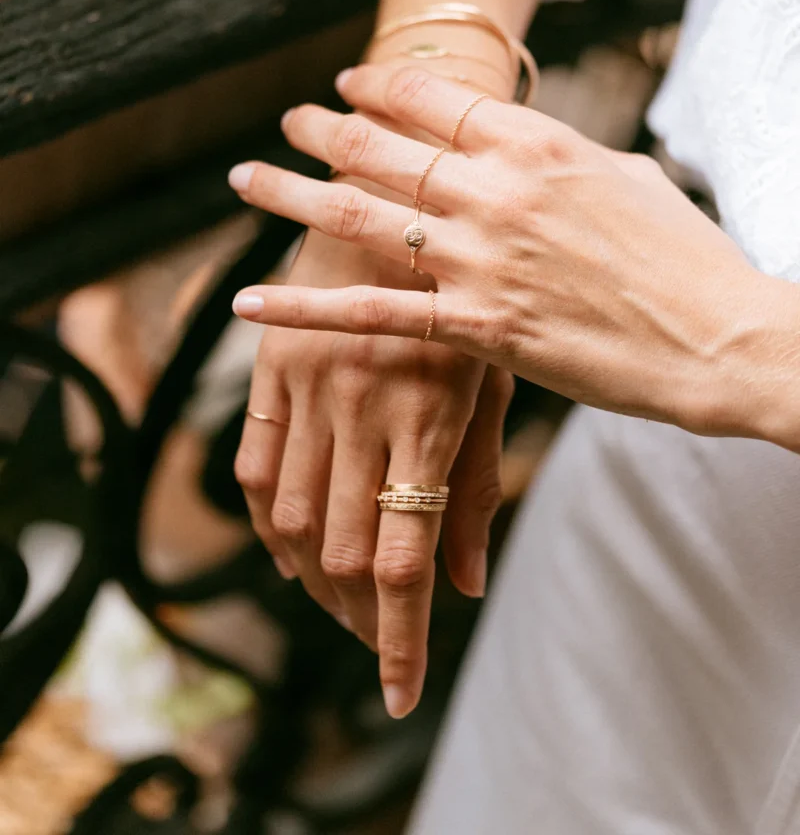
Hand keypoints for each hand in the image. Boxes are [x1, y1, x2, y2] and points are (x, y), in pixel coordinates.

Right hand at [231, 215, 510, 718]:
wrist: (395, 205)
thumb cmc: (466, 296)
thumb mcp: (492, 381)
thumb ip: (476, 483)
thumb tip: (468, 584)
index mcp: (431, 414)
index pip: (405, 559)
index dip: (399, 639)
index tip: (399, 693)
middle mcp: (364, 409)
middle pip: (347, 553)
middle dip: (363, 619)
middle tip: (379, 642)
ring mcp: (311, 390)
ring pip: (296, 522)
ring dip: (316, 581)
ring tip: (342, 606)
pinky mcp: (273, 372)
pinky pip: (256, 470)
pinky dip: (269, 526)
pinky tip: (291, 553)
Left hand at [232, 65, 765, 441]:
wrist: (718, 335)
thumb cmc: (684, 257)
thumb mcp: (628, 177)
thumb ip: (564, 160)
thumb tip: (531, 152)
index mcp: (537, 143)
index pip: (434, 97)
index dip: (379, 87)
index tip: (347, 84)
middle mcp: (496, 189)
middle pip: (382, 146)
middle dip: (322, 129)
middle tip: (287, 121)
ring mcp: (480, 258)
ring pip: (357, 216)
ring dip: (292, 193)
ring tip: (245, 179)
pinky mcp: (475, 325)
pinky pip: (369, 313)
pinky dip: (303, 308)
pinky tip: (249, 303)